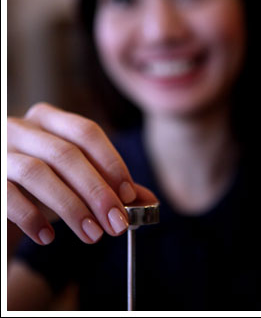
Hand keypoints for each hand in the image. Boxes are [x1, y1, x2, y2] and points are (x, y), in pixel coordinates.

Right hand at [7, 103, 155, 246]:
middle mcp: (20, 127)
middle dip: (96, 191)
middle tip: (117, 223)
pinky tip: (48, 238)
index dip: (110, 162)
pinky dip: (32, 217)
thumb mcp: (72, 183)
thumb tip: (148, 200)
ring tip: (92, 235)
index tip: (129, 194)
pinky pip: (8, 195)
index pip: (86, 131)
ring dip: (71, 207)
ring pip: (38, 172)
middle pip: (66, 153)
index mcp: (47, 119)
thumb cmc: (36, 189)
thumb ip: (107, 186)